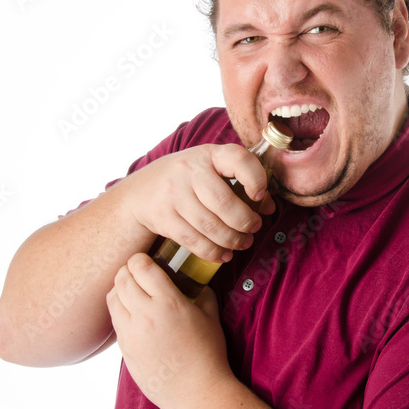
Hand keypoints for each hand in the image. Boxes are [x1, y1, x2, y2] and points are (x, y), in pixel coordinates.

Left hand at [106, 253, 233, 408]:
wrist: (196, 392)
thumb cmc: (207, 354)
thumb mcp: (210, 314)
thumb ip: (199, 290)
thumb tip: (190, 277)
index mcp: (168, 302)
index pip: (141, 266)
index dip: (141, 258)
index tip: (148, 260)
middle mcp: (144, 315)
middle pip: (122, 278)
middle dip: (129, 270)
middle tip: (139, 271)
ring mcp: (130, 333)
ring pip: (112, 297)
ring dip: (121, 288)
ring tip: (133, 291)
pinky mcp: (124, 349)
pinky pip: (115, 319)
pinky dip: (120, 309)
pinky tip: (134, 313)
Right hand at [122, 143, 275, 261]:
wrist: (140, 192)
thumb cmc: (186, 179)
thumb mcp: (210, 169)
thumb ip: (240, 181)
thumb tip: (268, 206)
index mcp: (208, 154)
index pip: (238, 159)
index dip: (255, 178)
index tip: (260, 195)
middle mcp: (188, 171)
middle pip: (224, 202)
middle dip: (245, 221)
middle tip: (254, 228)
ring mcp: (173, 194)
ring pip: (210, 226)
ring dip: (232, 240)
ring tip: (242, 243)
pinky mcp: (163, 218)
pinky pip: (194, 241)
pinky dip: (213, 252)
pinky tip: (223, 254)